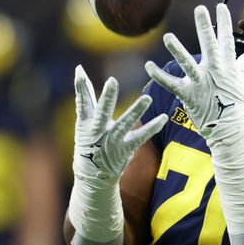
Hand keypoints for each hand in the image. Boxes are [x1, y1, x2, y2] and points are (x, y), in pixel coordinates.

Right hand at [73, 65, 166, 181]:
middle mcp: (97, 131)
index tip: (80, 71)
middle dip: (106, 98)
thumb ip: (85, 96)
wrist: (92, 175)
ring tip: (147, 98)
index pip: (82, 102)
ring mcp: (112, 141)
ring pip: (124, 124)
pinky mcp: (125, 149)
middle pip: (102, 112)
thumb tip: (80, 69)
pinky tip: (163, 118)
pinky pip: (140, 137)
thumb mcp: (84, 119)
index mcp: (85, 123)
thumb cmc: (88, 141)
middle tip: (112, 81)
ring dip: (135, 111)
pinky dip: (152, 128)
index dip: (81, 88)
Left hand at [145, 4, 243, 145]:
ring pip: (187, 63)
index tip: (220, 6)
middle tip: (199, 9)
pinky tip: (149, 66)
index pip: (227, 40)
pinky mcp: (188, 94)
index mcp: (227, 66)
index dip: (224, 22)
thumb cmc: (236, 103)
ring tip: (167, 37)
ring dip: (177, 49)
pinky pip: (171, 83)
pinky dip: (159, 76)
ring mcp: (200, 82)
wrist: (228, 127)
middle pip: (209, 45)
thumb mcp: (242, 81)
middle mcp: (214, 71)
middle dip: (204, 26)